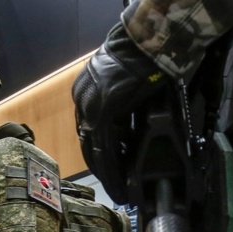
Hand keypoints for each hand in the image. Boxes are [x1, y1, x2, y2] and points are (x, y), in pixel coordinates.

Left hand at [72, 21, 166, 204]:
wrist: (149, 41)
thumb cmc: (145, 59)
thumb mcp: (127, 88)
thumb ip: (124, 110)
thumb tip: (131, 132)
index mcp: (87, 92)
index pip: (89, 130)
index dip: (99, 154)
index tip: (110, 171)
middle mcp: (83, 98)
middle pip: (88, 141)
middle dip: (102, 167)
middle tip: (115, 186)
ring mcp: (90, 103)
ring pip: (94, 147)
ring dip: (107, 171)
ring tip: (119, 189)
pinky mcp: (103, 108)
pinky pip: (104, 146)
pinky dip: (112, 167)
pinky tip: (119, 181)